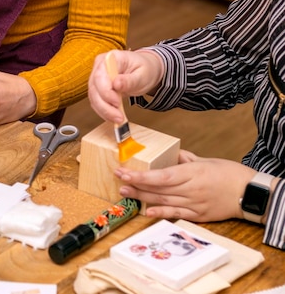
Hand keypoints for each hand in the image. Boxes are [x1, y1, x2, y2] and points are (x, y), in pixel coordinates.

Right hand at [88, 49, 163, 123]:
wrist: (145, 71)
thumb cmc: (145, 69)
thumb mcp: (143, 74)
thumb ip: (129, 80)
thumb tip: (116, 84)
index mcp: (112, 58)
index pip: (100, 75)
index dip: (106, 91)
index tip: (117, 103)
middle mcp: (100, 66)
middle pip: (94, 88)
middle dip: (105, 105)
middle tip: (118, 117)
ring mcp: (97, 77)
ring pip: (93, 97)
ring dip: (104, 111)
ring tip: (118, 119)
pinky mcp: (98, 88)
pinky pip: (96, 102)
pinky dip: (104, 111)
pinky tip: (113, 117)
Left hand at [115, 150, 256, 221]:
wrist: (250, 193)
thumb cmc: (229, 174)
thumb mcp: (205, 160)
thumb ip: (184, 158)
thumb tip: (169, 154)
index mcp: (192, 173)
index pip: (161, 175)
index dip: (140, 175)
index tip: (124, 171)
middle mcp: (190, 190)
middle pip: (158, 189)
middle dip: (136, 184)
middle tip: (119, 180)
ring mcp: (193, 204)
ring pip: (163, 201)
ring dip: (142, 197)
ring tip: (125, 192)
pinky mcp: (197, 216)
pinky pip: (176, 214)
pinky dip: (160, 213)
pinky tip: (146, 211)